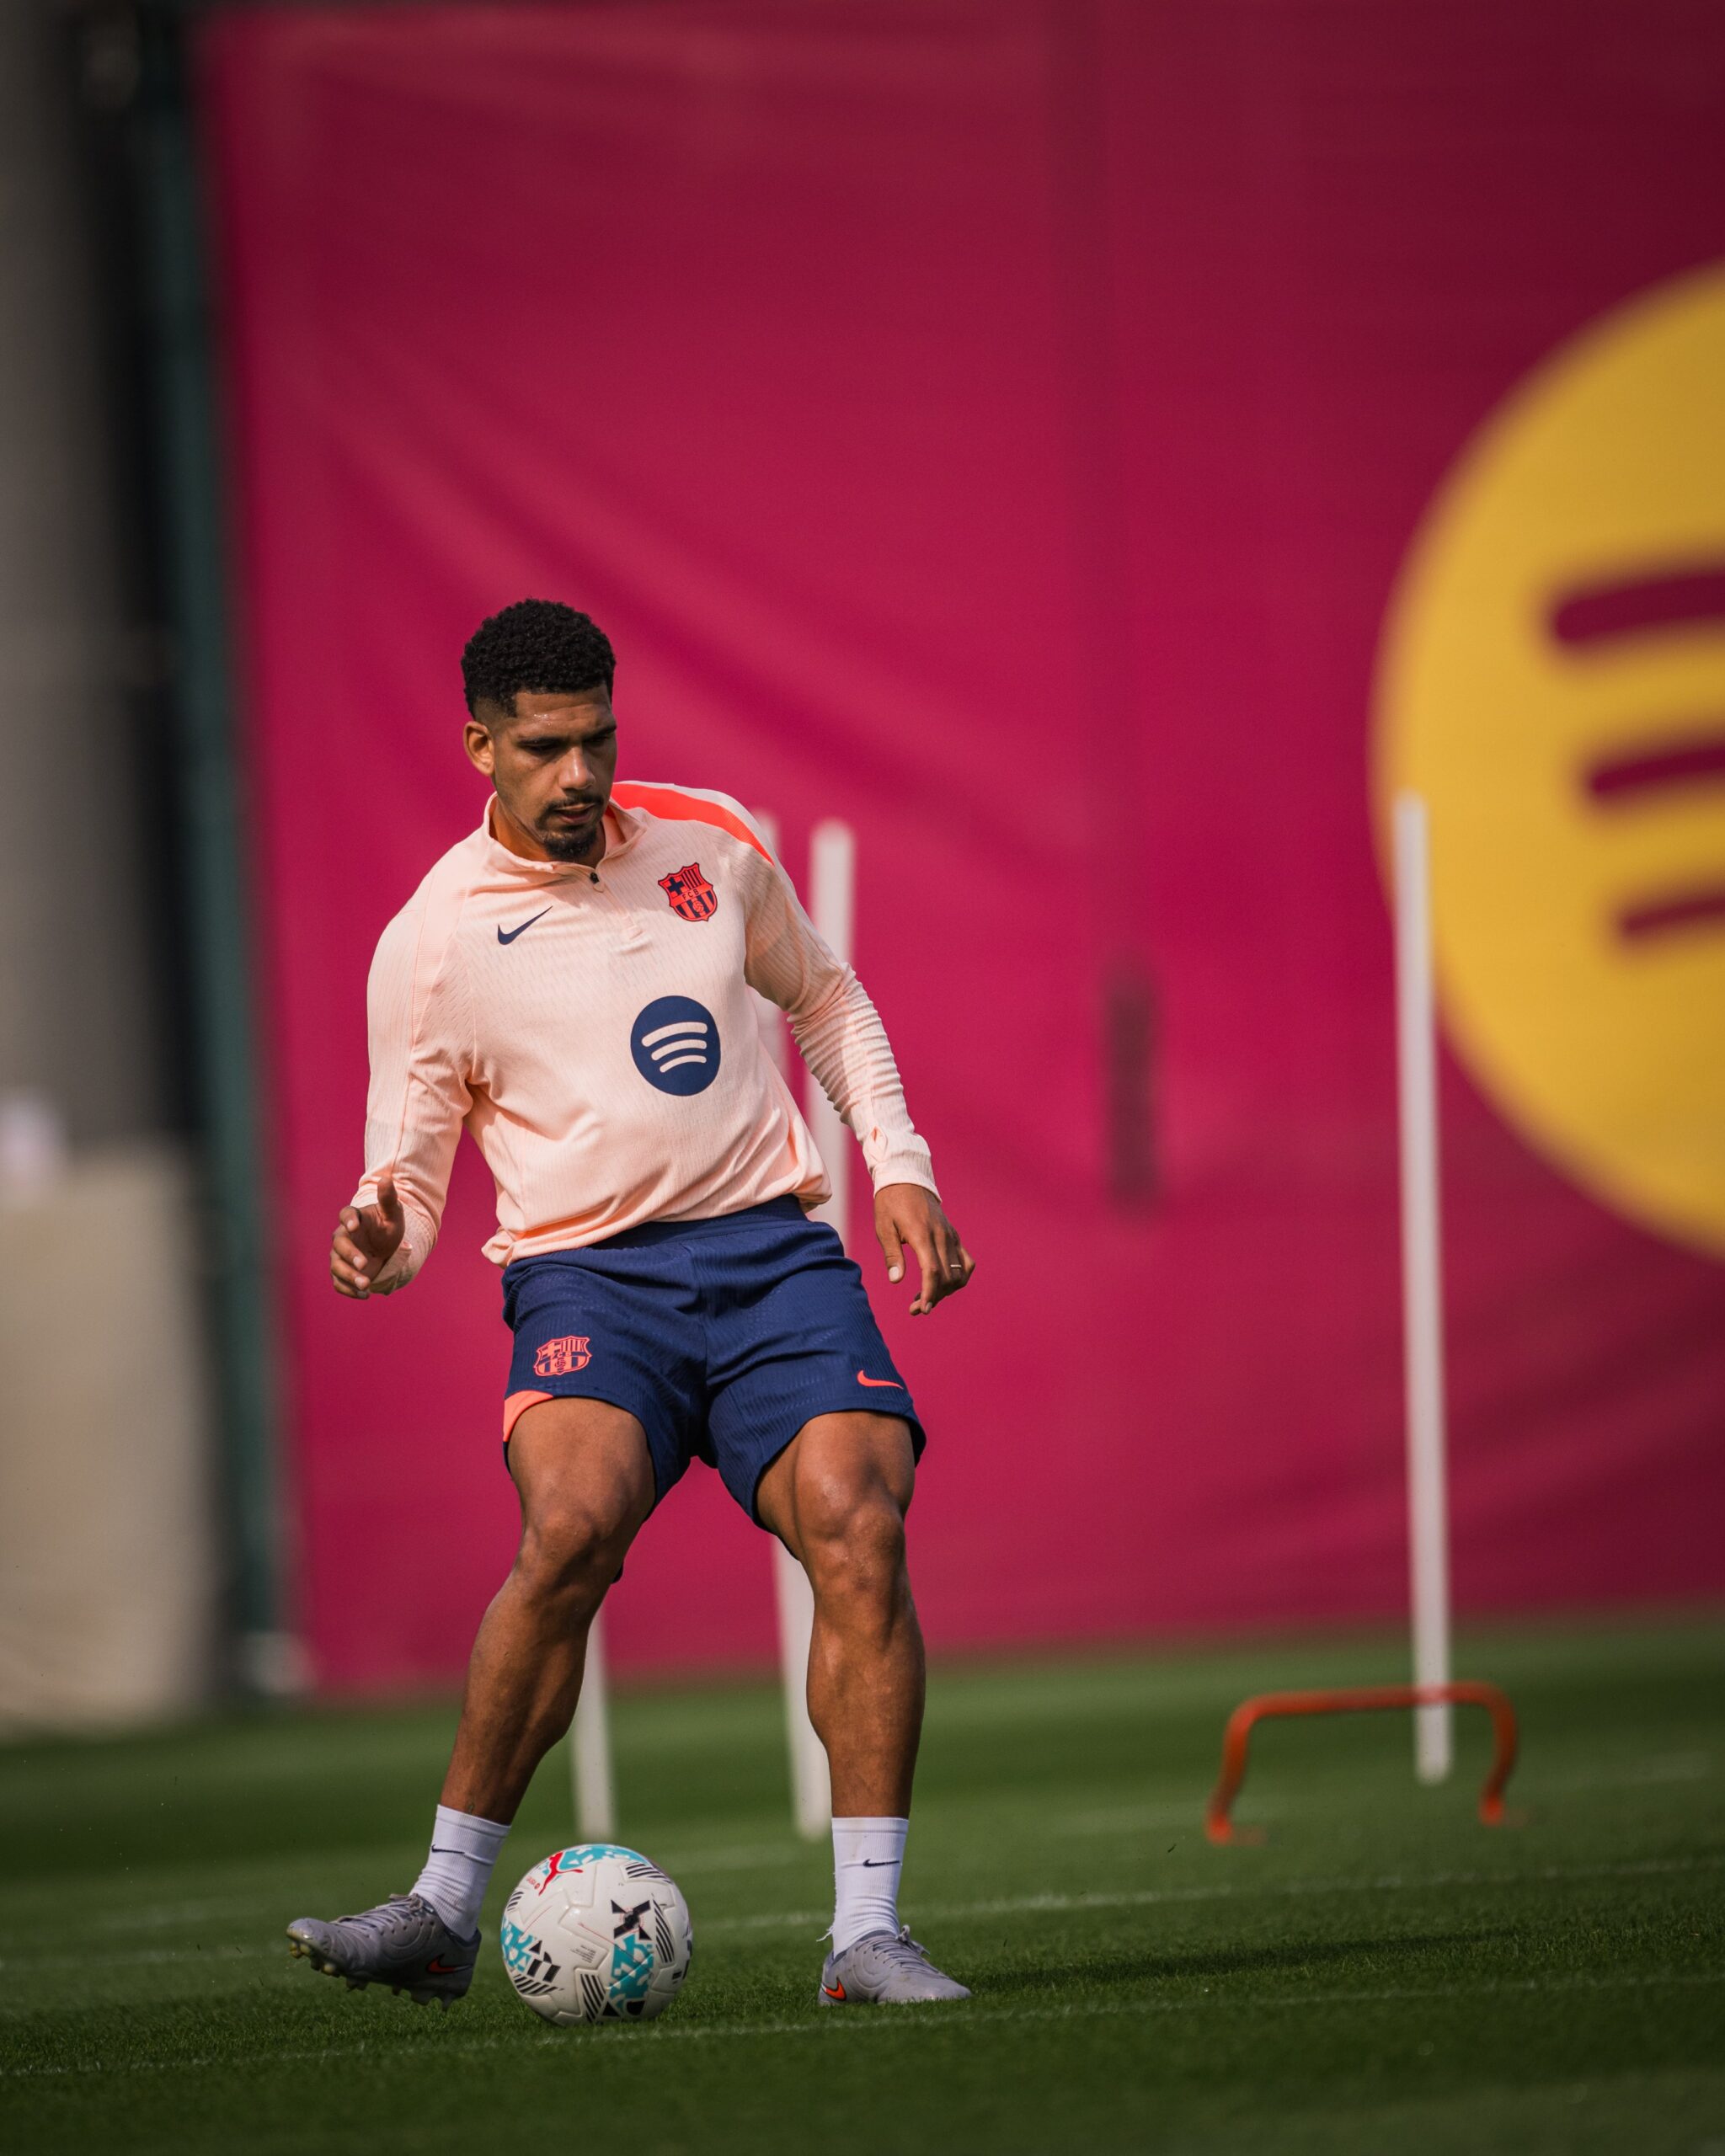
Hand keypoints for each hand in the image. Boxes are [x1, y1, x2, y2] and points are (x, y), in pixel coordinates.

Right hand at [330, 1171, 404, 1298]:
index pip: (346, 1215)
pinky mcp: (342, 1273)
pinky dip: (348, 1290)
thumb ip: (388, 1199)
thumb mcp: (393, 1214)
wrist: (387, 1248)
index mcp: (354, 1218)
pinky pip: (338, 1282)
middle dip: (350, 1256)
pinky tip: (365, 1295)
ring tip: (366, 1285)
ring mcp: (340, 1256)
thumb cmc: (389, 1227)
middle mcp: (343, 1236)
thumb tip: (385, 1179)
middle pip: (339, 1245)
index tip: (354, 1225)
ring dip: (349, 1276)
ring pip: (336, 1266)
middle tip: (365, 1265)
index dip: (348, 1219)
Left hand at [874, 1183, 974, 1315]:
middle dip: (934, 1297)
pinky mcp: (954, 1235)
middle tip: (915, 1308)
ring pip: (959, 1272)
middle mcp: (941, 1236)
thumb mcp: (883, 1227)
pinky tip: (944, 1283)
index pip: (932, 1271)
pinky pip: (966, 1261)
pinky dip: (959, 1277)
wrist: (907, 1179)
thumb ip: (892, 1254)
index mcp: (922, 1235)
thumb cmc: (890, 1203)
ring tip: (927, 1296)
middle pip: (947, 1277)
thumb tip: (896, 1280)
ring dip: (947, 1290)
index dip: (929, 1293)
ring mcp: (951, 1236)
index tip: (923, 1309)